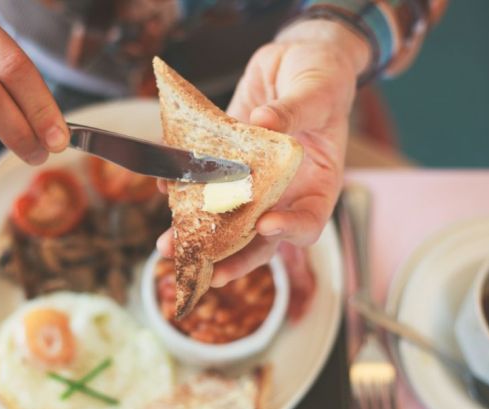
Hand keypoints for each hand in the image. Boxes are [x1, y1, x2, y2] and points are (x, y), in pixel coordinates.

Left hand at [158, 19, 370, 285]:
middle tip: (204, 271)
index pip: (308, 221)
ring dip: (198, 233)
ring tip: (168, 245)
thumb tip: (264, 123)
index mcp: (318, 183)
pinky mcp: (228, 162)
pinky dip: (185, 187)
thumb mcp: (317, 90)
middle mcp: (284, 191)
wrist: (296, 59)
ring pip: (227, 217)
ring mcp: (254, 180)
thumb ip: (294, 110)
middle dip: (231, 256)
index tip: (266, 225)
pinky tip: (165, 188)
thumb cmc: (323, 76)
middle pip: (260, 237)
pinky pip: (207, 181)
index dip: (289, 230)